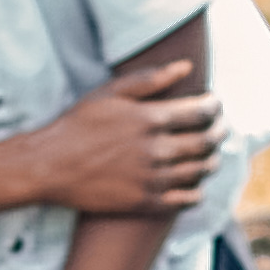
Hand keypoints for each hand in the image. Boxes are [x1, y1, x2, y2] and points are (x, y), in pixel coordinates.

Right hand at [25, 67, 219, 217]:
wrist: (50, 166)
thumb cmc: (78, 124)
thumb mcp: (109, 93)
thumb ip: (149, 80)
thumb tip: (186, 67)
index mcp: (150, 119)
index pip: (201, 112)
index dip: (215, 107)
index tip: (214, 105)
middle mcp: (156, 149)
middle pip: (206, 142)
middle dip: (220, 132)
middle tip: (220, 128)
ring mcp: (152, 178)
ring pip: (200, 171)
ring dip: (212, 161)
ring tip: (210, 155)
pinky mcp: (145, 202)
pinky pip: (187, 199)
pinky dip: (198, 190)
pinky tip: (194, 183)